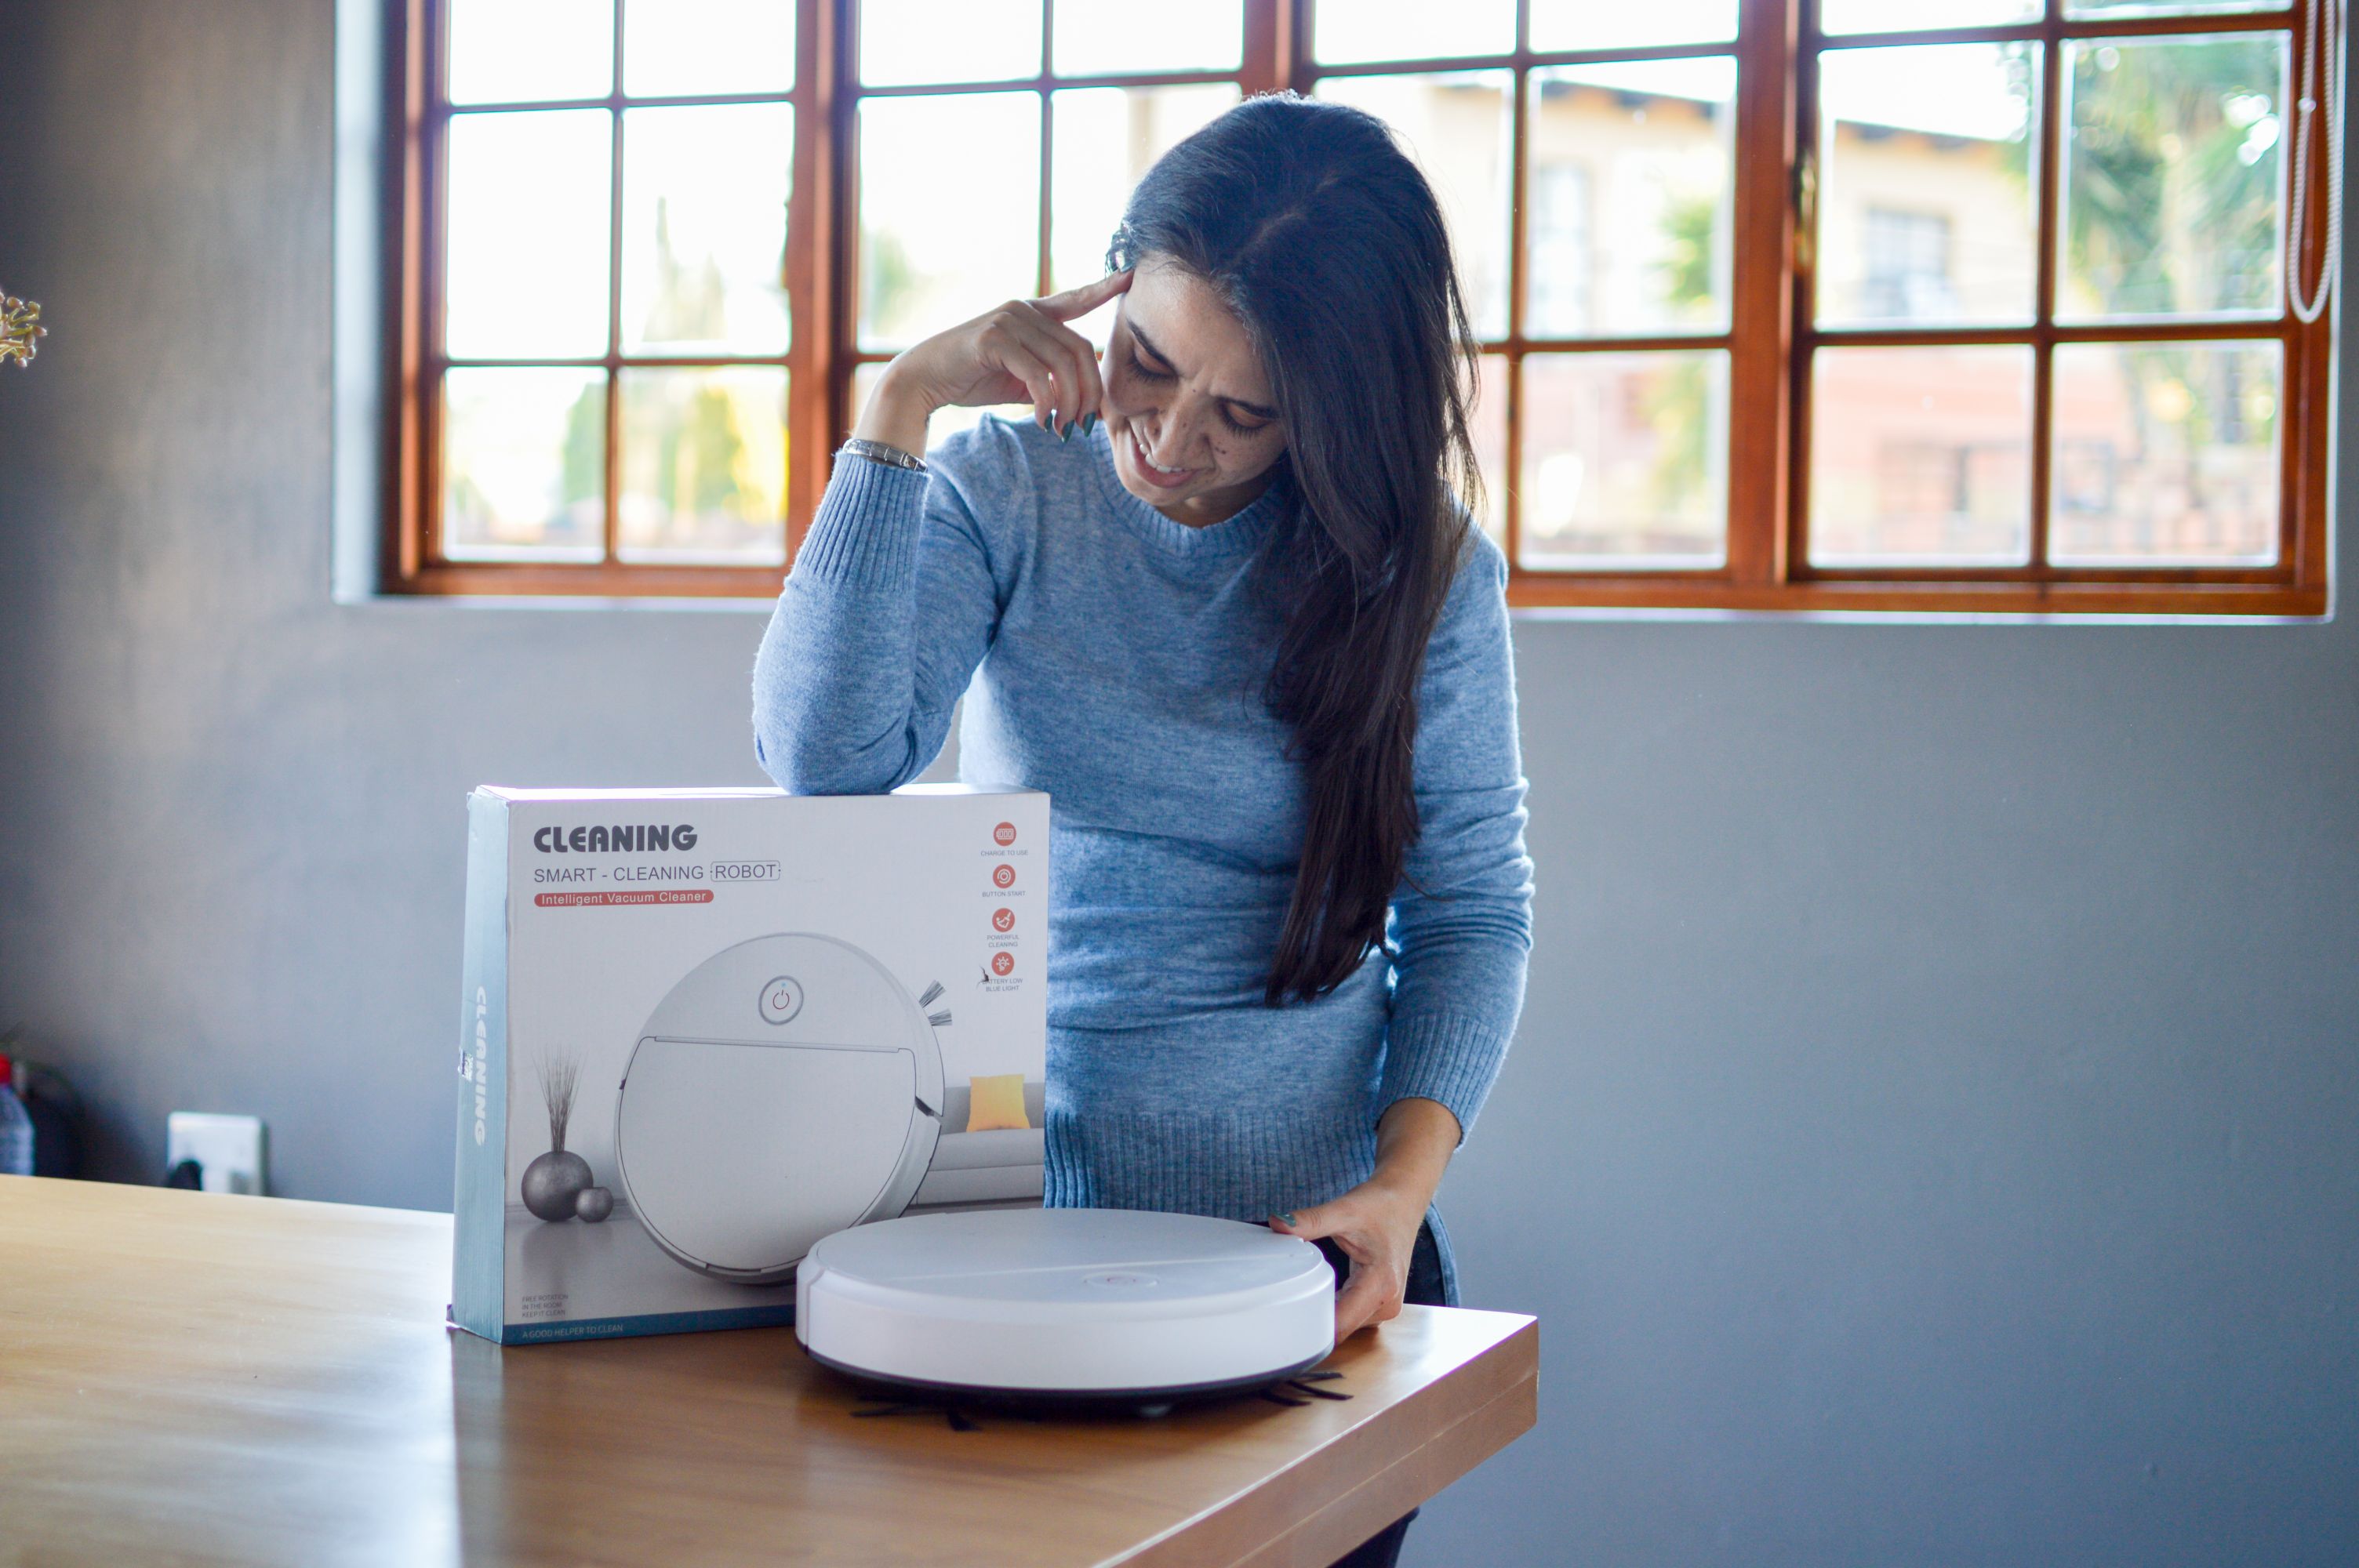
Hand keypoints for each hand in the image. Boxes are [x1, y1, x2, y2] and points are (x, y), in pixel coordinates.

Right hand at [856, 272, 1132, 454]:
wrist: (924, 380)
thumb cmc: (971, 379)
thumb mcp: (1018, 379)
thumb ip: (1048, 379)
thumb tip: (1082, 400)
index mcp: (1031, 313)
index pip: (1074, 300)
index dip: (1102, 289)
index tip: (1130, 277)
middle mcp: (1022, 309)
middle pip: (1079, 348)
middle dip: (1089, 391)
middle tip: (1083, 423)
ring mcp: (1008, 320)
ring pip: (1062, 363)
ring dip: (1069, 402)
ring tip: (1062, 427)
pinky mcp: (993, 339)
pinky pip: (1037, 375)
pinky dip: (1046, 403)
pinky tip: (1042, 421)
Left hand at [1272, 1097, 1460, 1341]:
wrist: (1403, 1201)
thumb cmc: (1380, 1205)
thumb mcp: (1344, 1209)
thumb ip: (1310, 1220)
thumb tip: (1278, 1224)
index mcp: (1381, 1282)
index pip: (1341, 1324)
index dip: (1312, 1330)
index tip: (1285, 1327)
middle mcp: (1388, 1302)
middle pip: (1342, 1329)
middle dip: (1313, 1321)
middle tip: (1283, 1307)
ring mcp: (1386, 1306)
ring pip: (1346, 1326)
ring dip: (1324, 1315)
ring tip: (1303, 1297)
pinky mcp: (1381, 1305)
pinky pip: (1351, 1318)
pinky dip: (1334, 1309)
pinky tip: (1321, 1294)